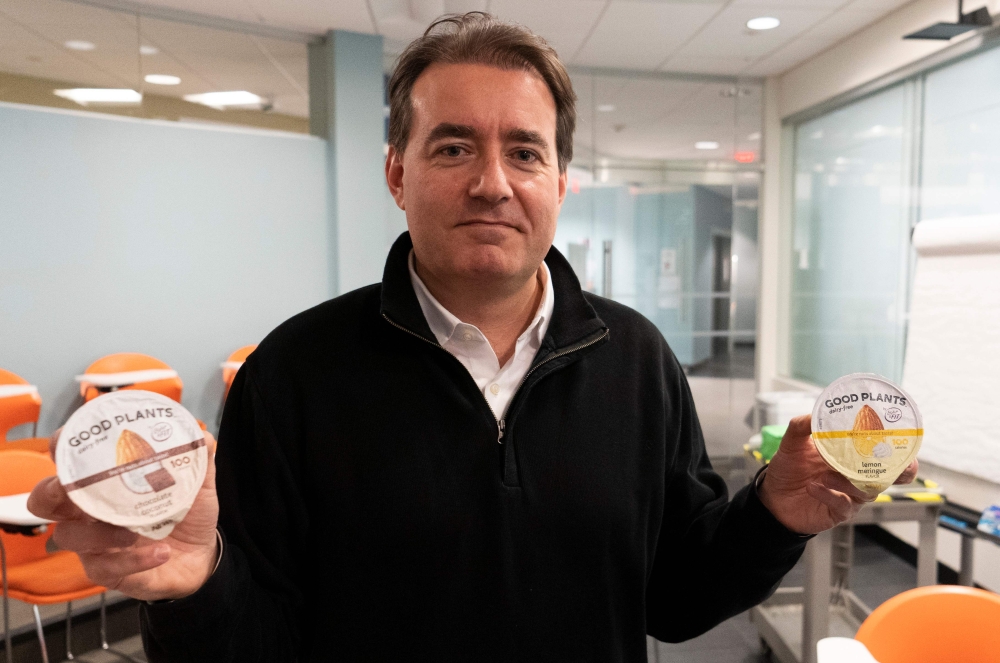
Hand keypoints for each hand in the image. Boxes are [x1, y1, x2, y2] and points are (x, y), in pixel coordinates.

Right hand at [27, 428, 219, 600]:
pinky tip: (160, 552)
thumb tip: (202, 436)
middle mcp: (90, 511)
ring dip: (98, 532)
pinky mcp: (106, 570)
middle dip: (50, 492)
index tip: (65, 441)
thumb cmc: (186, 515)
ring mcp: (93, 542)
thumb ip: (197, 461)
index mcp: (105, 483)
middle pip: (44, 501)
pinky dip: (133, 560)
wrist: (201, 556)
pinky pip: (105, 567)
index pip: (70, 462)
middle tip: (70, 488)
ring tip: (133, 532)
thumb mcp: (196, 485)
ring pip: (70, 536)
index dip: (62, 449)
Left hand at [757, 415, 918, 534]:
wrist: (772, 496)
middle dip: (896, 470)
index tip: (900, 437)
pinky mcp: (839, 512)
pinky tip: (814, 487)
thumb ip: (801, 426)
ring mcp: (850, 495)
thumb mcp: (792, 443)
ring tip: (823, 474)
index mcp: (852, 456)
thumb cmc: (789, 468)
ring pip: (866, 490)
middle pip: (890, 476)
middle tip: (883, 461)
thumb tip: (813, 414)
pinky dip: (830, 494)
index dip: (900, 449)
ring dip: (847, 480)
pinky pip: (844, 505)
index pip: (885, 453)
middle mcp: (856, 476)